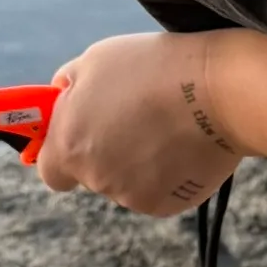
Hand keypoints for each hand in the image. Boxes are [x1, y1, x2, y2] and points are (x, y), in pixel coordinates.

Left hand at [37, 32, 243, 216]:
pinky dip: (168, 173)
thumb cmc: (153, 70)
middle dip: (107, 150)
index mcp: (70, 146)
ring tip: (166, 124)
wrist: (216, 93)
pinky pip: (158, 191)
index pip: (50, 172)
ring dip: (139, 160)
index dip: (62, 155)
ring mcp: (131, 197)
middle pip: (93, 174)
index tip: (76, 138)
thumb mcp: (97, 60)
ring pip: (127, 182)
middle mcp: (96, 179)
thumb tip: (62, 97)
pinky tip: (184, 143)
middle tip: (135, 116)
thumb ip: (69, 86)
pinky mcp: (165, 205)